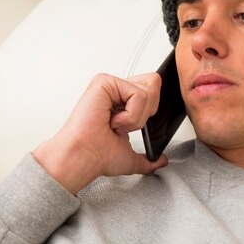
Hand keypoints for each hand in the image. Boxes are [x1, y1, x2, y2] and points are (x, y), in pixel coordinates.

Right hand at [32, 73, 168, 193]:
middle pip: (154, 84)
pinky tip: (112, 121)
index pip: (151, 91)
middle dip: (147, 112)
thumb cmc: (96, 156)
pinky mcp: (104, 82)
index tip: (132, 127)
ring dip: (136, 117)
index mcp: (120, 103)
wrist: (83, 159)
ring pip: (148, 91)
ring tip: (116, 125)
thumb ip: (147, 159)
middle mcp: (115, 91)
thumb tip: (161, 160)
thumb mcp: (129, 158)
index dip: (151, 109)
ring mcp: (109, 85)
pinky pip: (138, 94)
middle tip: (125, 126)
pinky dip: (130, 115)